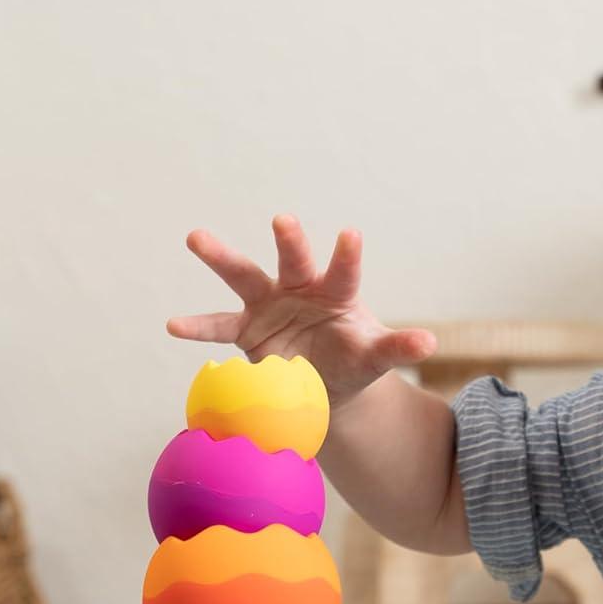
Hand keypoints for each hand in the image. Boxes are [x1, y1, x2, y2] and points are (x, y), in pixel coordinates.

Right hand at [167, 214, 437, 405]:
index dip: (346, 254)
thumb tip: (429, 344)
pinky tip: (173, 325)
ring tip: (195, 236)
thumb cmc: (351, 360)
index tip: (349, 234)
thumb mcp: (375, 357)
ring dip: (221, 257)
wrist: (321, 383)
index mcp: (335, 292)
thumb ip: (396, 348)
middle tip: (282, 220)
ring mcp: (268, 305)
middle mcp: (298, 288)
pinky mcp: (246, 329)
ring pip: (244, 277)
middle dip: (288, 241)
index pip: (343, 270)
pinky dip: (198, 327)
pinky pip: (219, 326)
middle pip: (293, 261)